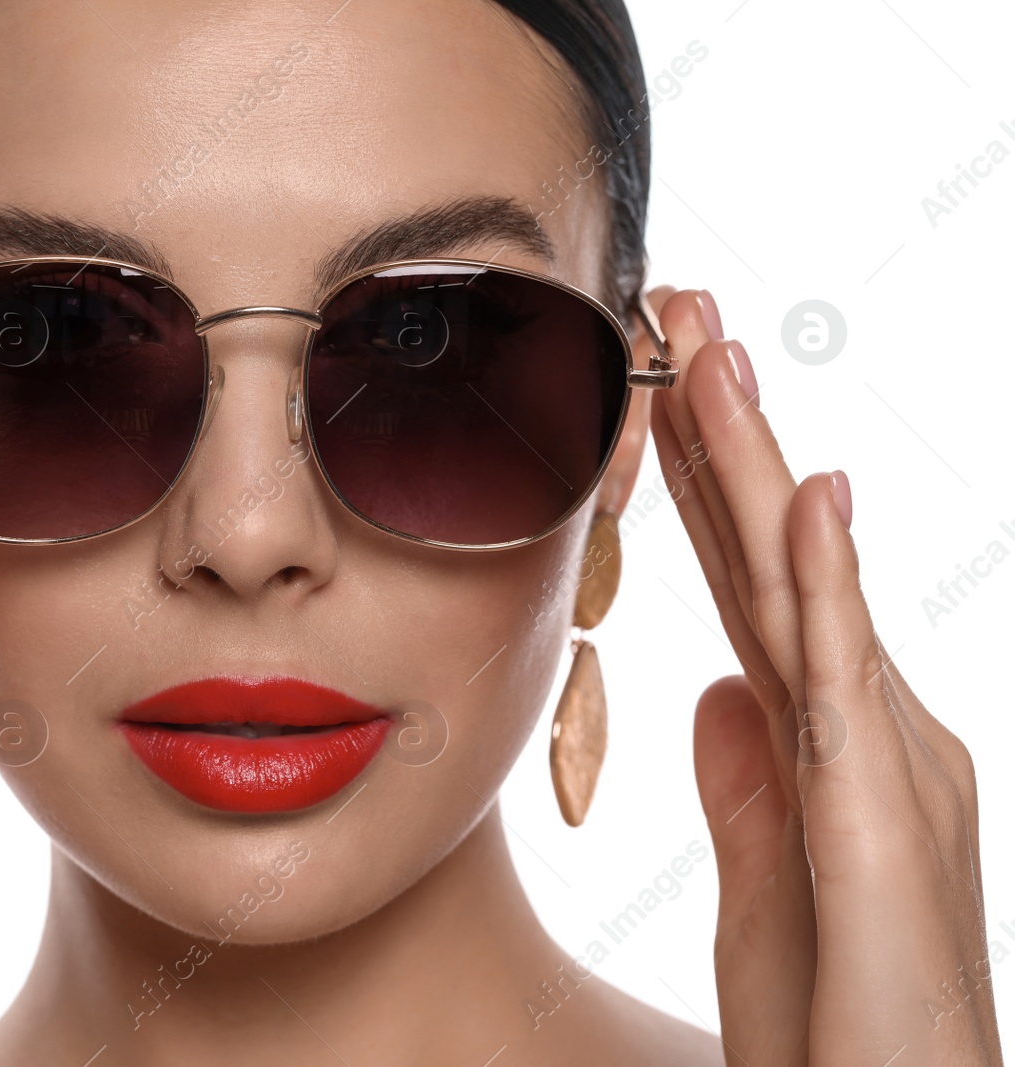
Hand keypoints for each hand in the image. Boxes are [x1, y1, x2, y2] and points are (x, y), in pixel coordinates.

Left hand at [643, 286, 1001, 1065]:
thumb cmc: (840, 1018)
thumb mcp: (769, 883)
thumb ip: (750, 777)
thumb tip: (714, 687)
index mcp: (826, 738)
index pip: (747, 583)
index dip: (698, 486)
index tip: (651, 393)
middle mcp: (867, 726)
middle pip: (775, 554)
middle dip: (723, 435)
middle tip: (681, 315)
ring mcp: (886, 762)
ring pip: (804, 583)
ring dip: (759, 465)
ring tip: (718, 352)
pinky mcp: (884, 818)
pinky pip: (846, 679)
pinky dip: (828, 580)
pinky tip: (809, 495)